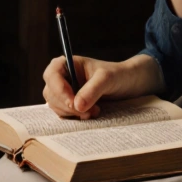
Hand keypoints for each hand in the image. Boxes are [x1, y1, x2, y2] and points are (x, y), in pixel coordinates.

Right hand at [43, 55, 160, 119]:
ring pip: (56, 106)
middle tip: (87, 110)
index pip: (51, 75)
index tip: (72, 102)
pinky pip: (64, 114)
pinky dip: (75, 117)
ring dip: (73, 113)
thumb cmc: (118, 75)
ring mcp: (65, 92)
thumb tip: (77, 105)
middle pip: (51, 94)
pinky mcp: (71, 105)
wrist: (130, 85)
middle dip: (67, 105)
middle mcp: (63, 78)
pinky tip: (91, 114)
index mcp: (67, 64)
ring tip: (94, 111)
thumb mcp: (107, 78)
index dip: (58, 89)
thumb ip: (92, 90)